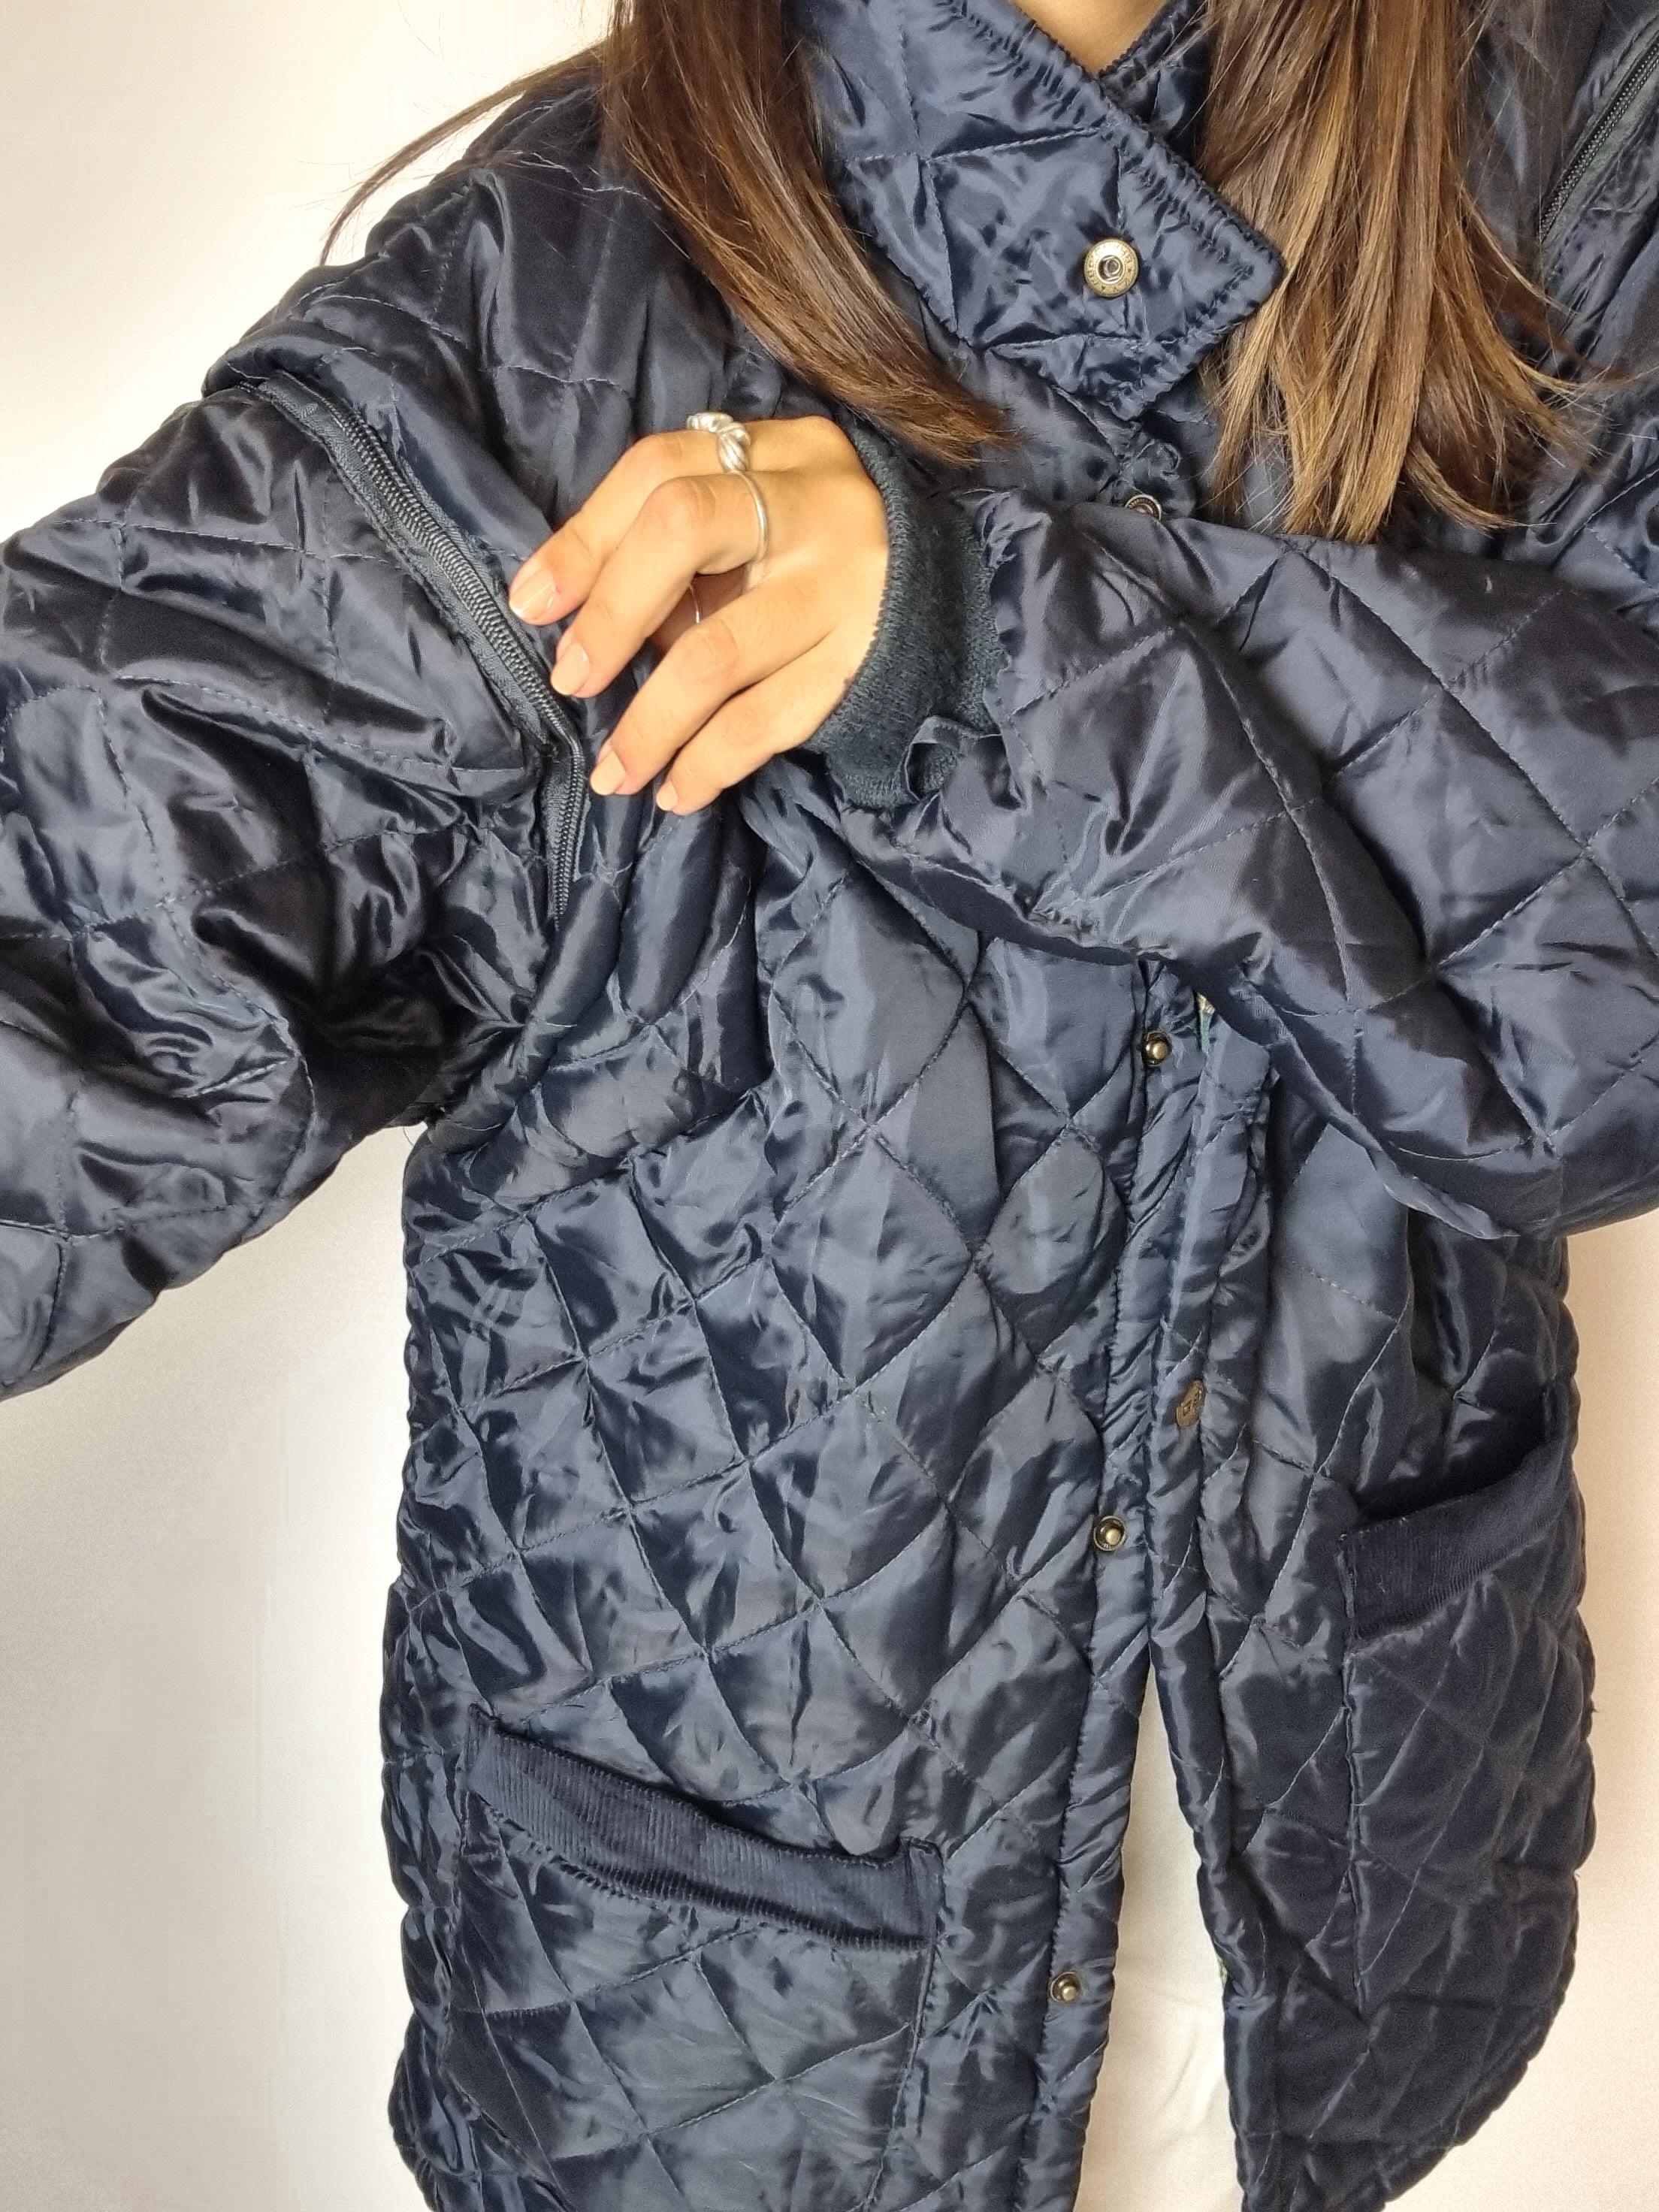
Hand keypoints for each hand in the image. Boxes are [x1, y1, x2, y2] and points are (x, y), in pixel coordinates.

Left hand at [506, 416, 887, 813]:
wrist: (953, 597)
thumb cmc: (819, 555)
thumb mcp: (764, 510)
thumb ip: (685, 542)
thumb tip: (579, 620)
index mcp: (778, 451)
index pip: (659, 469)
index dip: (585, 537)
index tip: (531, 603)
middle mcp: (812, 505)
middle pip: (682, 529)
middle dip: (610, 613)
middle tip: (571, 680)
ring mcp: (843, 587)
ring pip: (719, 650)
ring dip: (651, 722)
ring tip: (612, 771)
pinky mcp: (861, 664)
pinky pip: (768, 720)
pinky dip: (710, 762)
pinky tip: (676, 791)